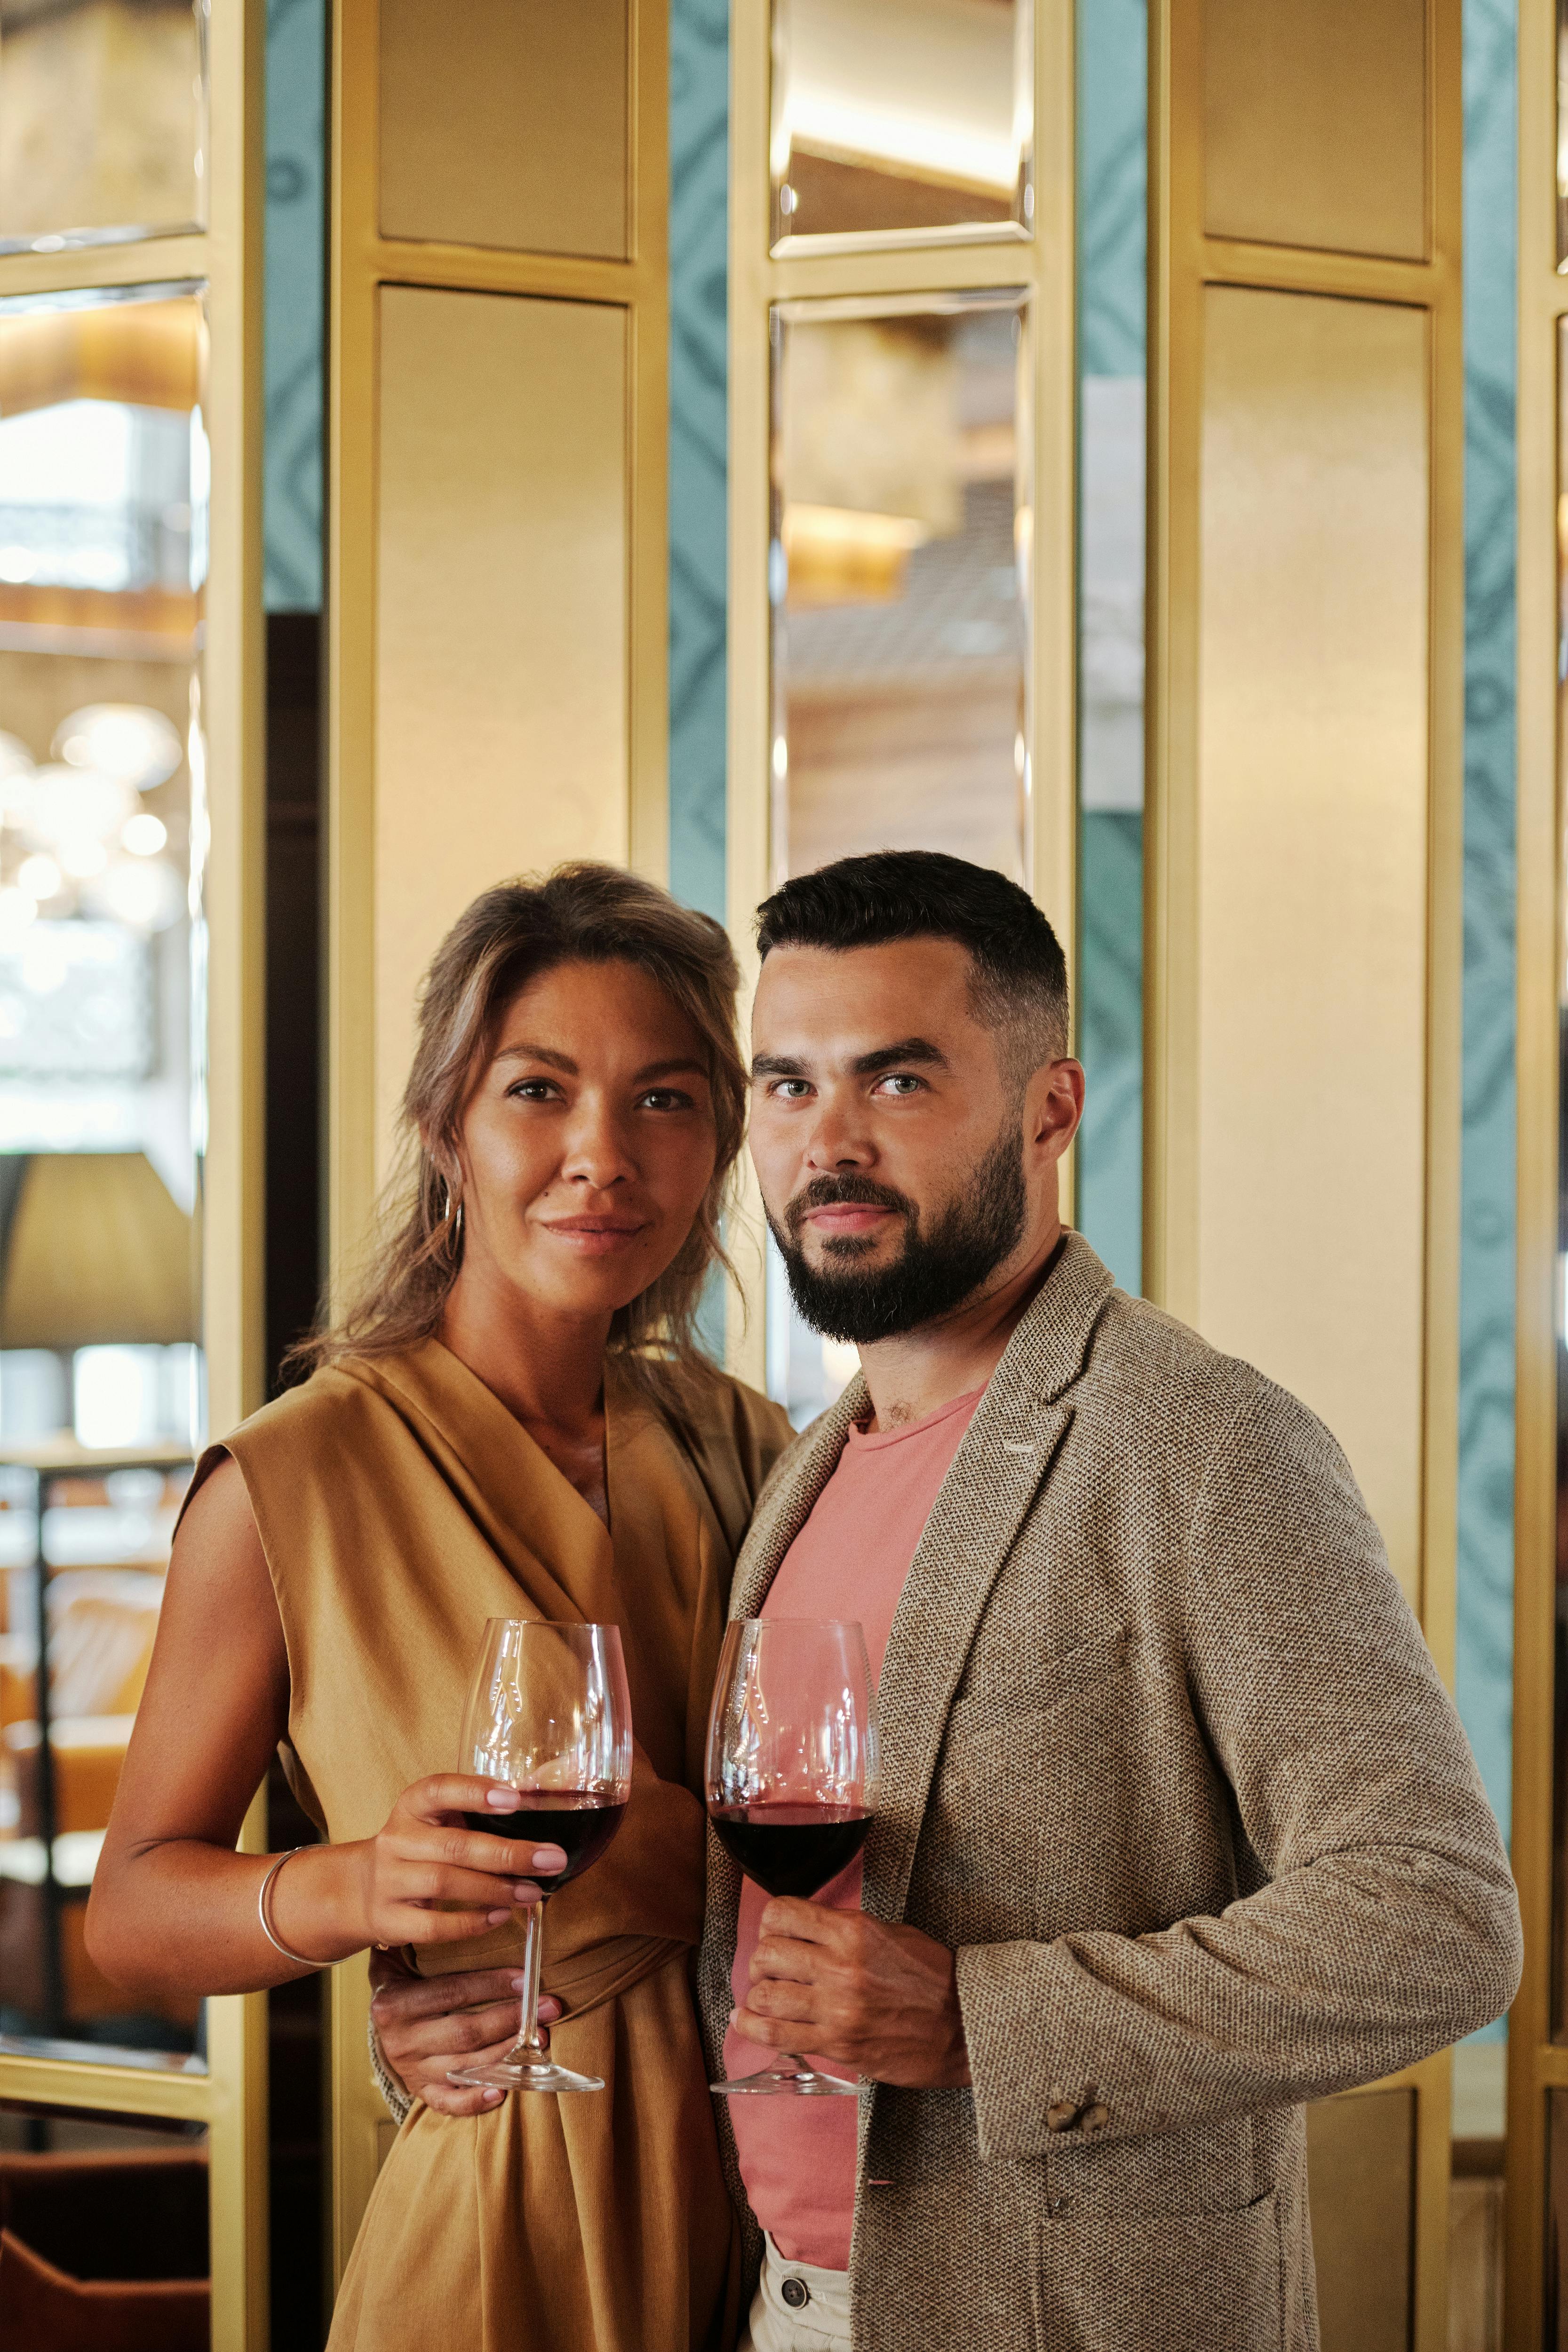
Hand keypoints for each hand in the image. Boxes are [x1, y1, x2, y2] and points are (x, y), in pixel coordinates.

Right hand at [270, 1777, 567, 1961]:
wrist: (361, 1888)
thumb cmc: (422, 1846)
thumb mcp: (443, 1818)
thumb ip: (486, 1805)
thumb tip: (545, 1785)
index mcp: (412, 1806)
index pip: (438, 1789)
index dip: (475, 1792)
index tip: (514, 1797)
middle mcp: (397, 1840)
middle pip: (453, 1845)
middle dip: (507, 1853)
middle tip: (551, 1858)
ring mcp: (389, 1881)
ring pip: (444, 1883)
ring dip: (495, 1889)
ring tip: (533, 1892)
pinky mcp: (390, 1920)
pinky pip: (432, 1925)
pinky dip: (470, 1923)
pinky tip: (500, 1917)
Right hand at [368, 1948, 563, 2116]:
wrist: (379, 2024)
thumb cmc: (402, 1981)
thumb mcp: (396, 1958)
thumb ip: (411, 1937)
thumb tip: (434, 1899)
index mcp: (394, 2004)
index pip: (451, 1992)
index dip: (491, 1985)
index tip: (526, 1978)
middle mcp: (400, 2041)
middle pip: (464, 2032)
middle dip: (511, 2019)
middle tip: (550, 2006)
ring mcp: (411, 2069)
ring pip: (466, 2066)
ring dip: (508, 2053)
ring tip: (543, 2038)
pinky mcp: (421, 2091)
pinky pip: (448, 2102)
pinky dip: (475, 2101)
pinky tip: (502, 2092)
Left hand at [730, 1902, 971, 2088]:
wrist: (964, 2025)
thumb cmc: (932, 1977)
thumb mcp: (891, 1934)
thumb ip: (846, 1930)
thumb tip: (806, 1931)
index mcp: (854, 1931)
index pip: (783, 1913)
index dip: (772, 1922)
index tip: (775, 1931)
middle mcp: (839, 1967)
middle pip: (768, 1953)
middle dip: (762, 1960)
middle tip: (771, 1968)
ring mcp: (836, 2009)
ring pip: (765, 1994)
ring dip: (758, 1994)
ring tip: (763, 1995)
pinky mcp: (837, 2044)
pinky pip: (777, 2035)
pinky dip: (752, 2027)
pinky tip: (745, 2020)